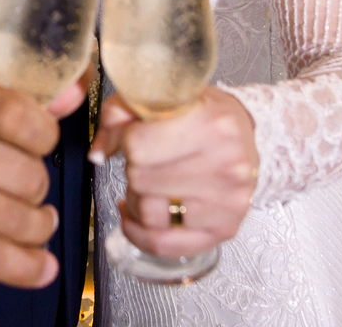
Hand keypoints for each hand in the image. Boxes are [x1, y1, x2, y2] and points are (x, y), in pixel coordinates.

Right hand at [0, 70, 72, 287]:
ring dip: (38, 227)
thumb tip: (76, 95)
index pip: (23, 118)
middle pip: (28, 176)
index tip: (40, 146)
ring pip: (17, 219)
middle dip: (39, 190)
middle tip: (26, 190)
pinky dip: (23, 267)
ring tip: (36, 224)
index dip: (46, 139)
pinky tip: (41, 267)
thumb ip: (34, 102)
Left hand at [89, 86, 258, 257]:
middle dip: (133, 168)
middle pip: (141, 179)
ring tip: (146, 184)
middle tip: (145, 159)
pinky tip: (136, 217)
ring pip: (148, 213)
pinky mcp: (224, 229)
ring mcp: (227, 200)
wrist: (243, 136)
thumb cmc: (202, 115)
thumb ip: (121, 114)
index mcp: (211, 122)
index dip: (124, 141)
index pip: (137, 145)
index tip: (132, 137)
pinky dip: (138, 234)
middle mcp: (226, 163)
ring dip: (136, 199)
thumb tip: (97, 153)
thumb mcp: (164, 97)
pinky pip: (163, 244)